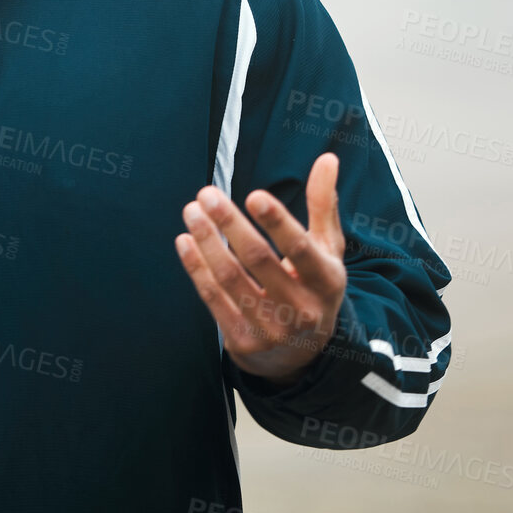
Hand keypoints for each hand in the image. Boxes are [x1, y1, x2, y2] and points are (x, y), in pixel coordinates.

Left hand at [175, 153, 347, 385]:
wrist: (302, 353)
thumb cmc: (313, 286)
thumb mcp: (327, 250)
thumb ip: (323, 204)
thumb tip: (327, 158)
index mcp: (326, 282)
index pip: (300, 249)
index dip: (277, 223)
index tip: (253, 196)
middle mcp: (301, 310)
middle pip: (258, 261)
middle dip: (229, 224)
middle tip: (206, 193)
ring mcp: (271, 330)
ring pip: (230, 279)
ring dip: (207, 242)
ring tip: (192, 211)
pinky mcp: (243, 342)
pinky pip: (213, 299)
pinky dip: (196, 268)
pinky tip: (185, 240)